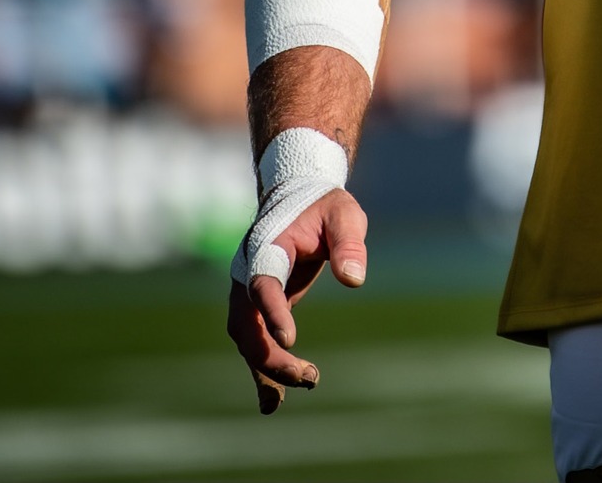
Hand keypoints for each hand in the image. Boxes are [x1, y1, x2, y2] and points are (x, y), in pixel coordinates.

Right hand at [224, 187, 367, 412]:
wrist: (299, 199)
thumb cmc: (324, 207)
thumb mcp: (344, 214)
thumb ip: (349, 244)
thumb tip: (354, 280)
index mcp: (267, 248)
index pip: (263, 285)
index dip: (272, 313)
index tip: (290, 341)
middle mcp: (248, 274)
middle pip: (247, 324)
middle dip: (270, 356)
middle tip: (309, 375)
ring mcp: (248, 294)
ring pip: (247, 340)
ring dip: (266, 370)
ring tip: (293, 394)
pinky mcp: (258, 308)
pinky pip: (254, 344)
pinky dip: (262, 372)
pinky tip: (272, 402)